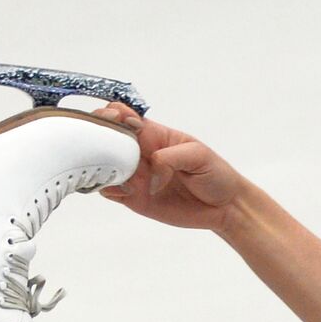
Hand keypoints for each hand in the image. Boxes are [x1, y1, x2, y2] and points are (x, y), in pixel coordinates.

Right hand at [90, 102, 245, 230]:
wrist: (225, 207)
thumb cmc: (215, 174)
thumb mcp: (198, 156)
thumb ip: (170, 157)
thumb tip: (149, 167)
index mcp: (152, 135)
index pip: (122, 116)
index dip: (111, 114)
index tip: (112, 120)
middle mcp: (139, 153)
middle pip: (104, 138)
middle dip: (95, 138)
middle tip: (101, 148)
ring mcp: (135, 176)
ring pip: (101, 165)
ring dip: (98, 166)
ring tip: (111, 172)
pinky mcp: (134, 199)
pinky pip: (111, 191)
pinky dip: (106, 189)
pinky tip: (120, 191)